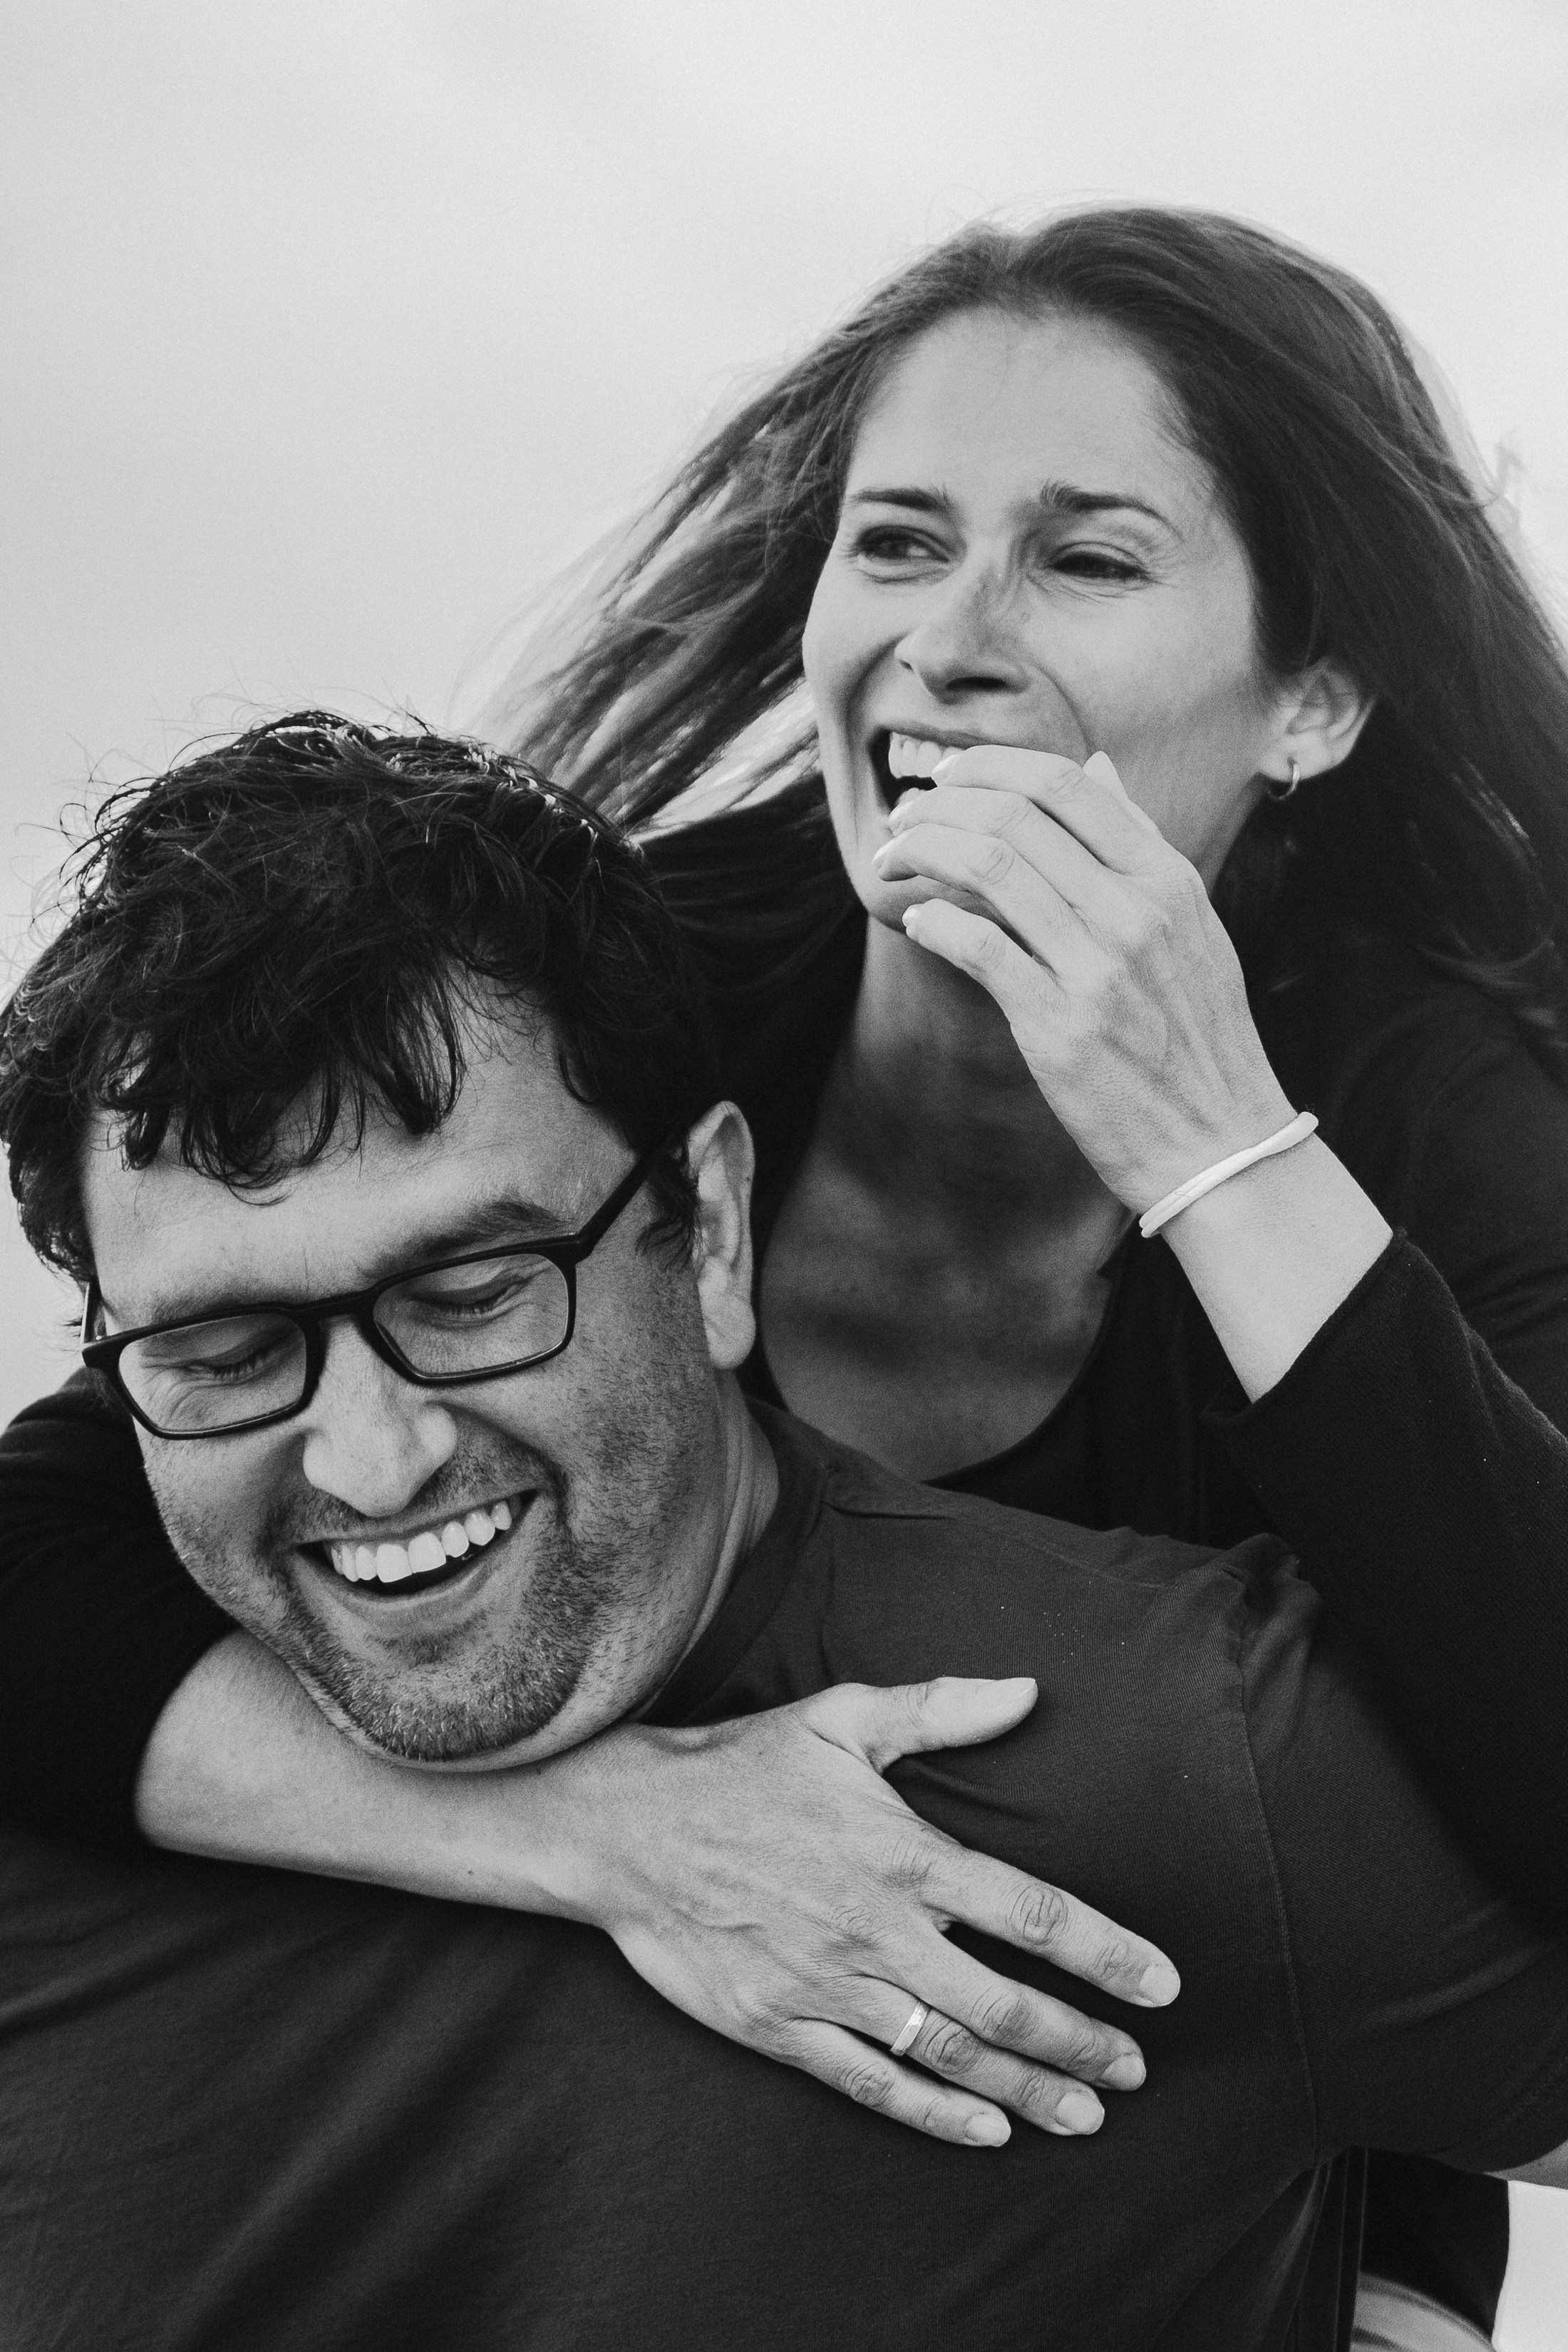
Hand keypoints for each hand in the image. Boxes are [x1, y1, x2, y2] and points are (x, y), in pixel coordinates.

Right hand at [559, 1677, 1179, 2148]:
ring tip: (1083, 2116)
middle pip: (1003, 2001)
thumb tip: (1027, 1693)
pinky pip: (872, 2082)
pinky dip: (935, 2112)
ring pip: (949, 2052)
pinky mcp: (783, 2026)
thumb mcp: (840, 1717)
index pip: (1028, 1910)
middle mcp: (877, 1927)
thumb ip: (939, 1710)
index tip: (1161, 1984)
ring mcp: (829, 1984)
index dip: (1104, 1951)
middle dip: (1080, 2041)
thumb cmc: (740, 1767)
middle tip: (1135, 2071)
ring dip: (1025, 2089)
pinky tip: (986, 2131)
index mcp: (902, 1851)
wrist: (626, 1828)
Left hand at [871, 746, 1295, 1210]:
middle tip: (902, 818)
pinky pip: (978, 948)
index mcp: (1165, 879)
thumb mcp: (1190, 923)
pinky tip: (917, 922)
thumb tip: (1099, 768)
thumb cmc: (1197, 1033)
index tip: (947, 777)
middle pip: (1014, 816)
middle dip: (939, 805)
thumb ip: (1139, 845)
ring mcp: (1097, 968)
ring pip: (987, 869)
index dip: (989, 766)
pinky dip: (933, 922)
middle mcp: (1133, 912)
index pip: (1065, 784)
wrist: (1217, 1139)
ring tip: (892, 860)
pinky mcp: (1058, 1025)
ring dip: (921, 851)